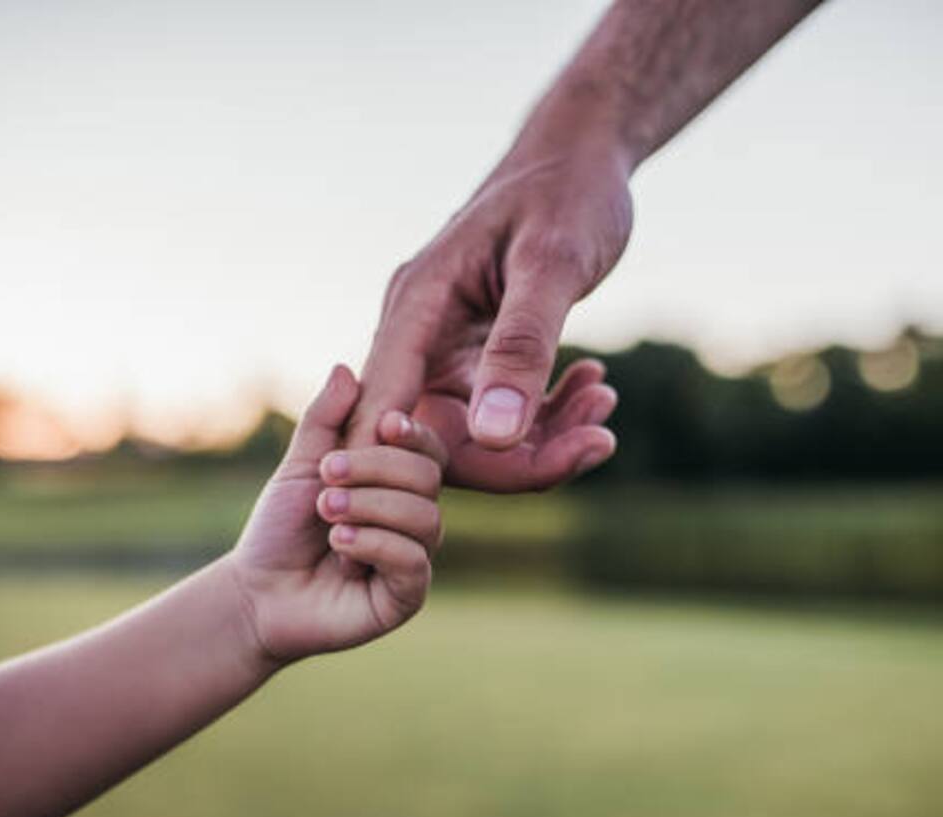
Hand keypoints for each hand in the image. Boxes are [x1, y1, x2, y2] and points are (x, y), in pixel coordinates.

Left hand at [229, 364, 446, 664]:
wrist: (257, 592)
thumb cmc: (280, 528)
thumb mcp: (300, 466)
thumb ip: (324, 421)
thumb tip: (344, 368)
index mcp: (395, 483)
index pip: (428, 448)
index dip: (413, 433)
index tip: (383, 424)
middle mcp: (413, 517)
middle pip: (428, 477)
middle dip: (375, 469)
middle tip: (327, 477)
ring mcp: (413, 557)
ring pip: (424, 517)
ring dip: (369, 507)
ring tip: (327, 513)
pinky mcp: (406, 596)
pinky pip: (412, 560)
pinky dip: (373, 544)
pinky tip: (338, 546)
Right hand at [350, 139, 632, 491]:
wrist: (581, 155)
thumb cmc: (566, 193)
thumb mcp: (553, 264)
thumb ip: (521, 347)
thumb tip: (495, 435)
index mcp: (415, 308)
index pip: (387, 411)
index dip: (411, 466)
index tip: (496, 485)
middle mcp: (416, 334)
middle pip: (434, 437)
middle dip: (514, 458)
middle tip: (598, 441)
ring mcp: (442, 347)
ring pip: (472, 433)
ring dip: (541, 438)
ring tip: (605, 405)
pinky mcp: (473, 354)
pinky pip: (497, 411)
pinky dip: (548, 415)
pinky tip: (595, 386)